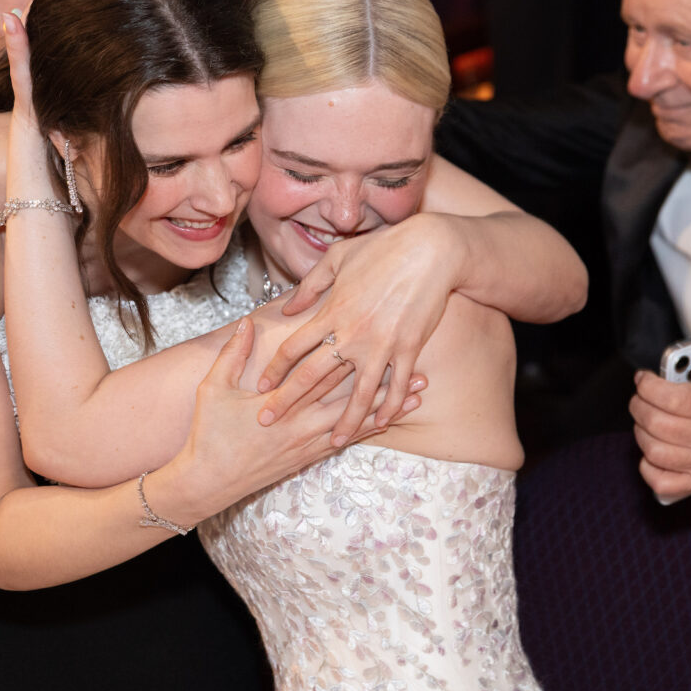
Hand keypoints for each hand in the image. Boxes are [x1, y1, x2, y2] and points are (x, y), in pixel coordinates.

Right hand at [162, 319, 413, 523]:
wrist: (207, 482)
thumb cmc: (208, 434)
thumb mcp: (213, 388)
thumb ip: (233, 355)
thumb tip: (246, 323)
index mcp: (283, 403)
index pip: (327, 374)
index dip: (357, 354)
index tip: (382, 337)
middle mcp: (303, 425)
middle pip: (353, 398)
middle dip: (388, 383)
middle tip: (421, 369)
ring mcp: (307, 444)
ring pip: (357, 422)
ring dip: (388, 409)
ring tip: (418, 397)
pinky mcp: (306, 459)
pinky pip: (345, 443)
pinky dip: (368, 431)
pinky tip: (387, 423)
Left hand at [258, 215, 456, 441]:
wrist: (429, 250)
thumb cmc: (382, 248)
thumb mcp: (337, 258)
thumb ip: (310, 286)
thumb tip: (288, 311)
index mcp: (331, 311)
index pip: (293, 348)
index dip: (274, 369)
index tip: (261, 388)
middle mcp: (351, 333)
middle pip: (312, 376)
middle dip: (288, 402)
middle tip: (268, 422)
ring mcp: (381, 344)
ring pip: (357, 393)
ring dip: (345, 421)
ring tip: (333, 442)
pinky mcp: (409, 348)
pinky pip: (396, 386)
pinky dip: (389, 407)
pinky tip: (381, 423)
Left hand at [630, 350, 690, 500]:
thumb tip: (684, 359)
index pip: (670, 397)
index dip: (647, 385)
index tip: (644, 378)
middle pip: (655, 422)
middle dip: (638, 404)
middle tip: (641, 396)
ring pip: (653, 451)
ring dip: (641, 431)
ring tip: (647, 419)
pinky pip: (661, 482)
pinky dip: (648, 467)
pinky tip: (654, 451)